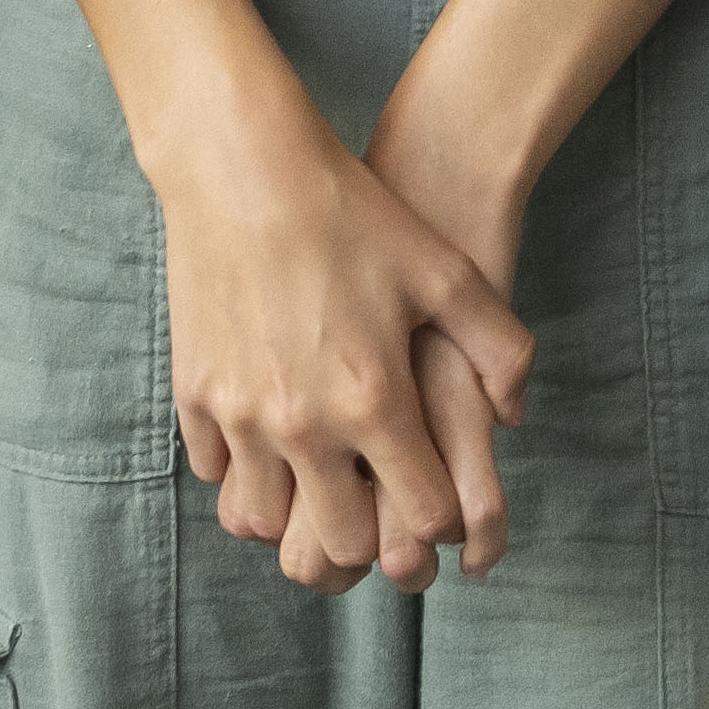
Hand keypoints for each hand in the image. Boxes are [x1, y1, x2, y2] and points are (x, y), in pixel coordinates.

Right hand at [157, 115, 526, 590]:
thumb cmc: (352, 213)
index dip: (441, 519)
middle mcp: (304, 422)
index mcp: (374, 400)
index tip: (439, 500)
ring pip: (263, 523)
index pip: (422, 515)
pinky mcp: (195, 395)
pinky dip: (243, 472)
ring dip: (295, 516)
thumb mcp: (446, 272)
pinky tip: (269, 442)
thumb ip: (500, 347)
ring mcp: (240, 413)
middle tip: (377, 512)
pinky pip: (216, 472)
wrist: (242, 165)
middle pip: (339, 544)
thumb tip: (512, 417)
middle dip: (367, 541)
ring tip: (316, 488)